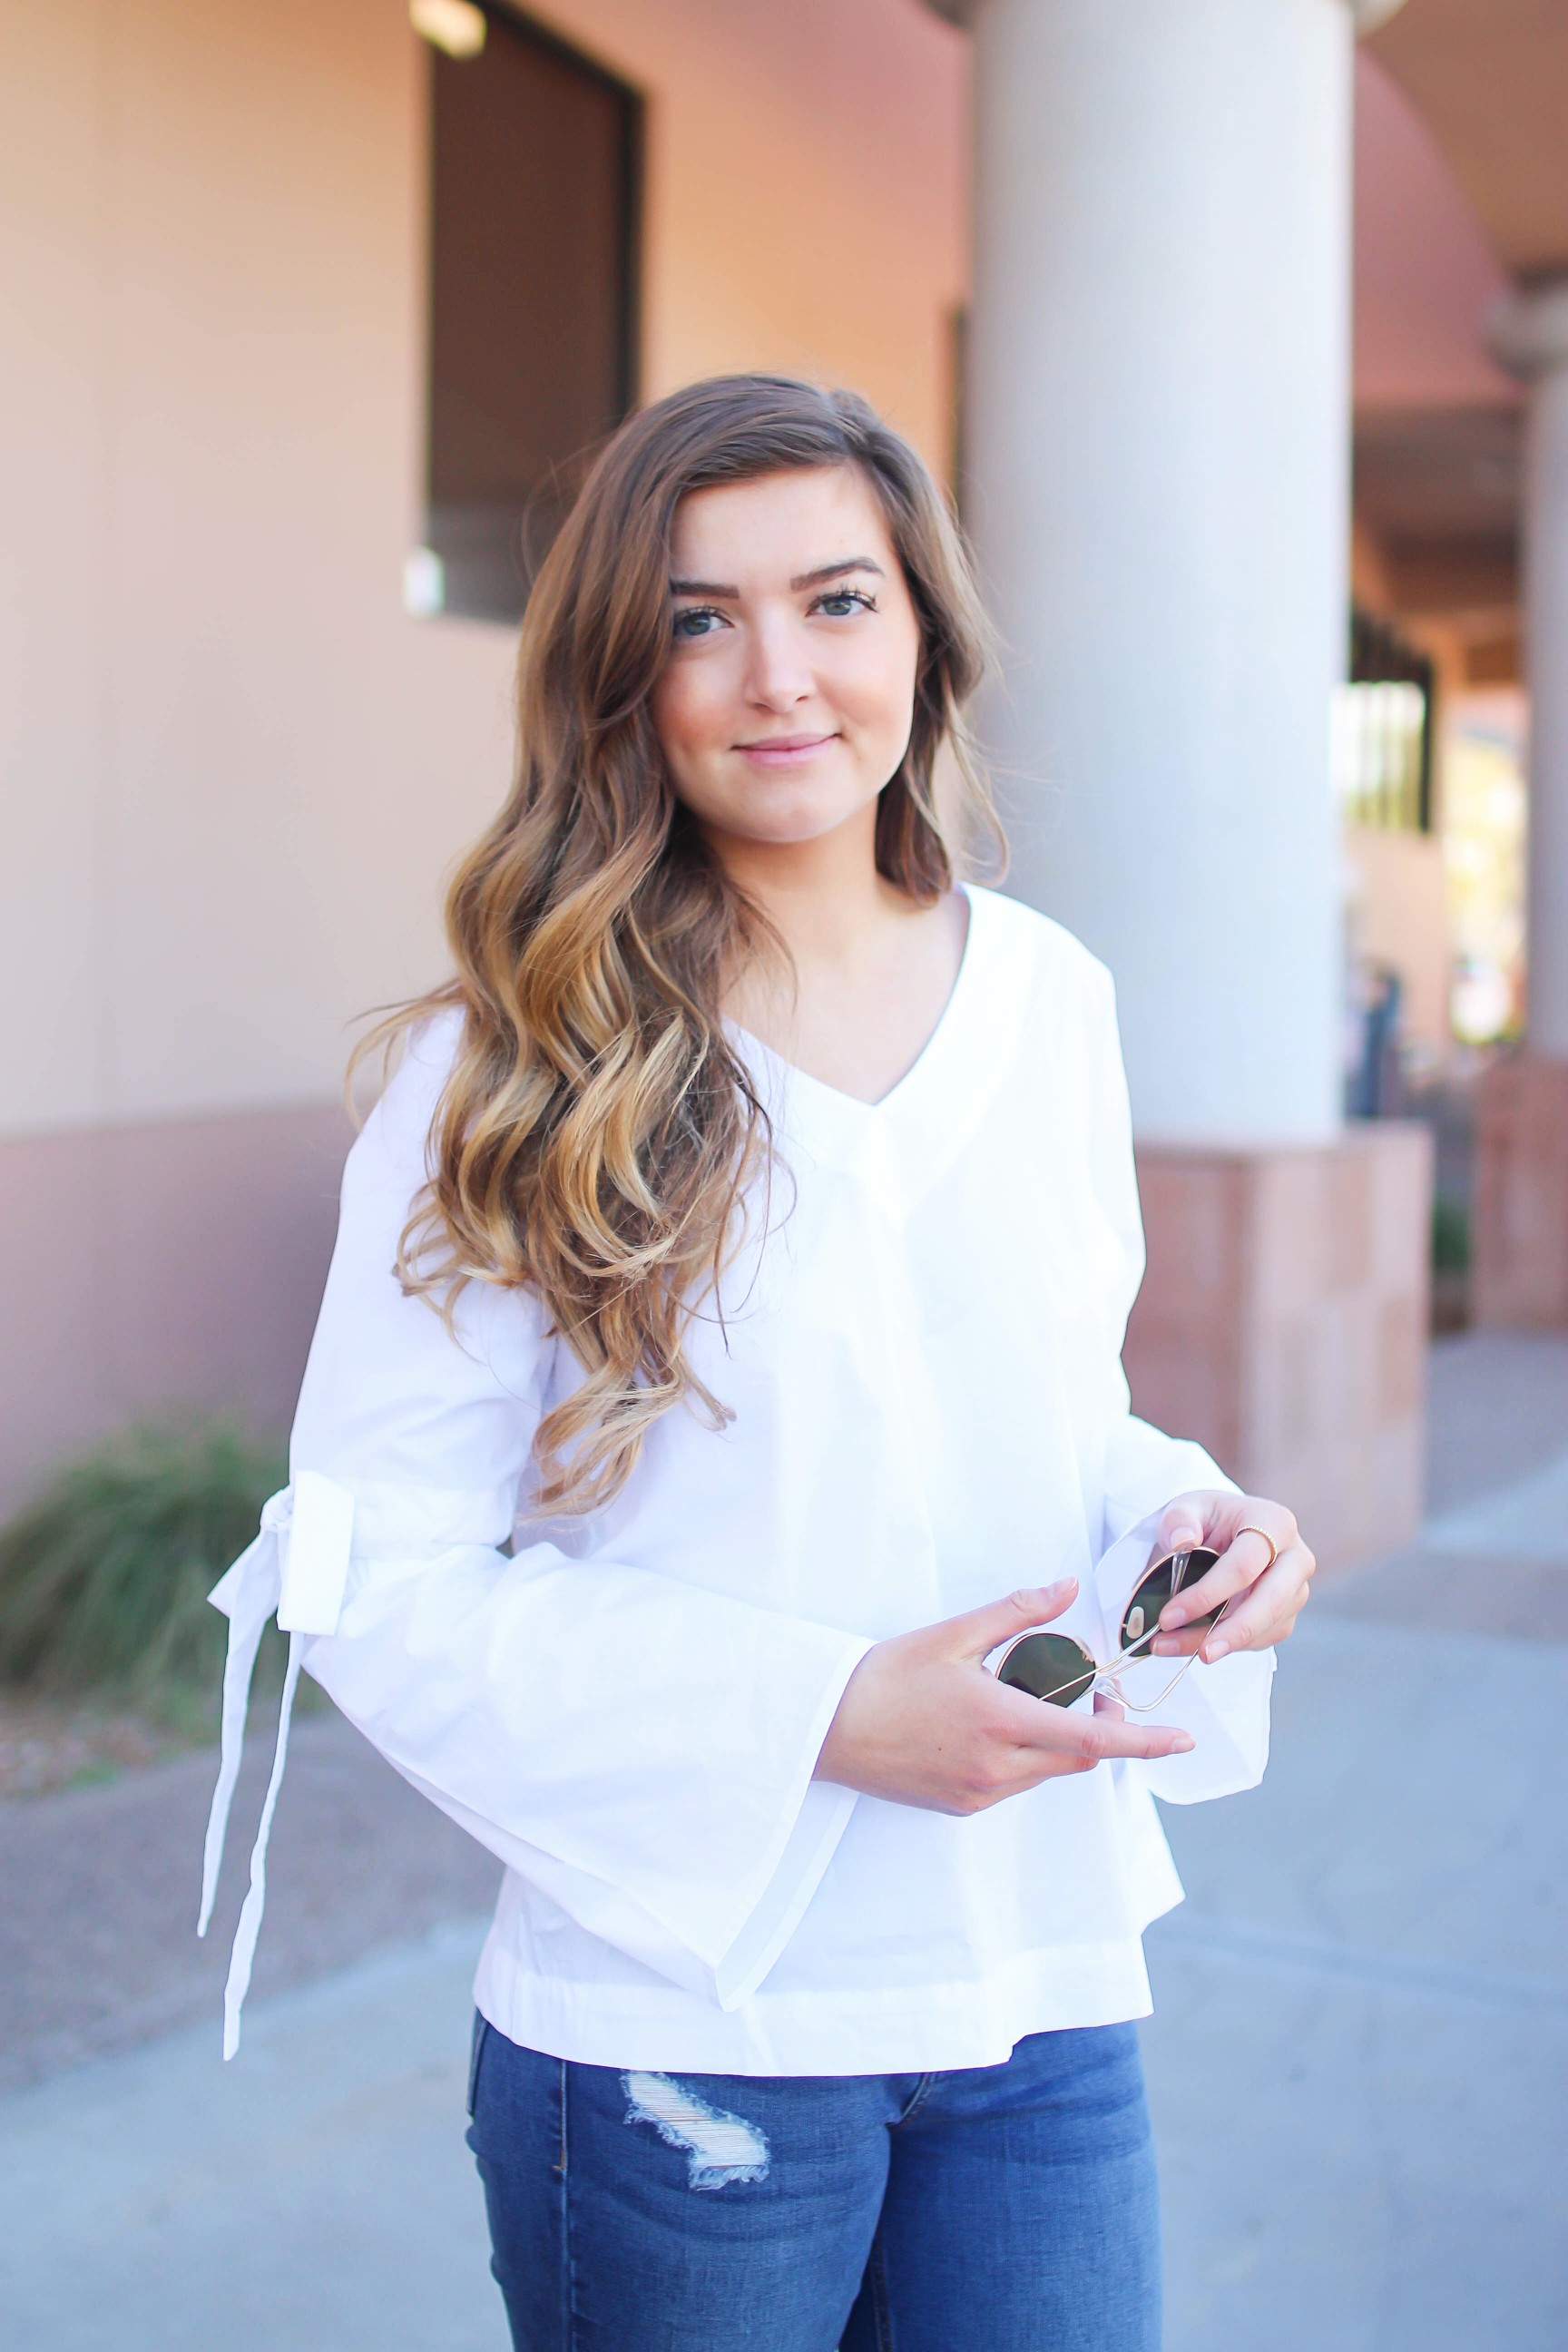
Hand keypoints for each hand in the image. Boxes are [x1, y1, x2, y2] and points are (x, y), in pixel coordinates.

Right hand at [814, 1579, 1194, 1815]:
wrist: (825, 1728)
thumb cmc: (885, 1675)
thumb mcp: (952, 1634)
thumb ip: (1017, 1612)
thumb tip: (1069, 1587)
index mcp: (1001, 1722)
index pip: (1091, 1742)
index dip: (1142, 1743)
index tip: (1183, 1741)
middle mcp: (997, 1768)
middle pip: (1077, 1759)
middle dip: (1100, 1732)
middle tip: (1096, 1695)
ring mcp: (979, 1793)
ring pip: (1047, 1771)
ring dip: (1058, 1743)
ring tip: (1032, 1700)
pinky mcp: (961, 1806)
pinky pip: (1014, 1783)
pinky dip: (1024, 1757)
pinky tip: (993, 1726)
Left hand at [1146, 1491, 1314, 1661]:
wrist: (1224, 1531)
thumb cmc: (1207, 1519)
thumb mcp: (1186, 1508)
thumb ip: (1178, 1519)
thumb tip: (1182, 1541)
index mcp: (1274, 1523)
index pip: (1244, 1566)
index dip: (1207, 1594)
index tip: (1169, 1616)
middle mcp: (1295, 1557)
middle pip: (1270, 1602)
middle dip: (1233, 1631)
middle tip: (1200, 1654)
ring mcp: (1296, 1589)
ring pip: (1266, 1627)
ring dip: (1221, 1643)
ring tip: (1173, 1648)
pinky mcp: (1287, 1613)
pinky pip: (1263, 1639)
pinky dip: (1228, 1646)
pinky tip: (1194, 1644)